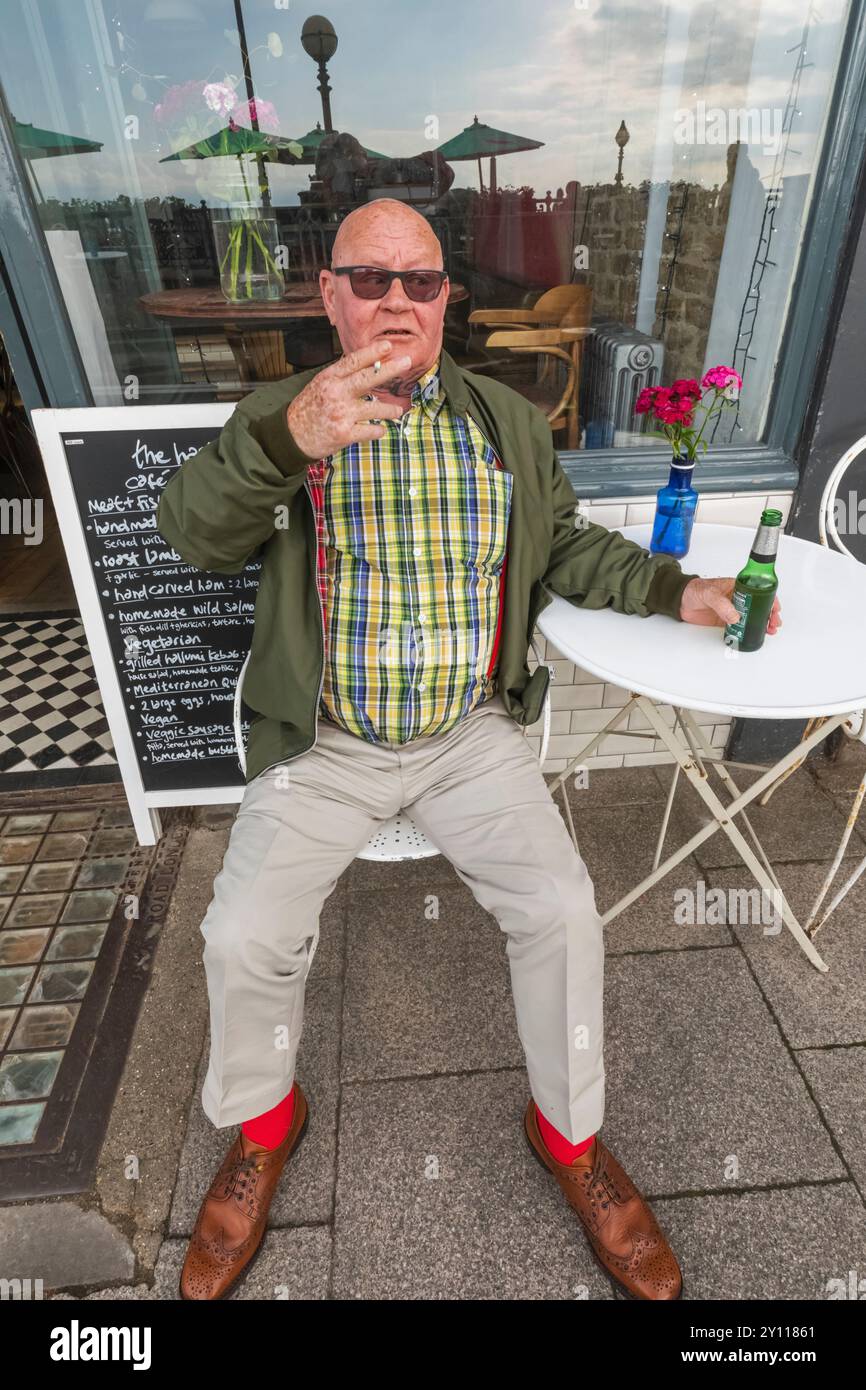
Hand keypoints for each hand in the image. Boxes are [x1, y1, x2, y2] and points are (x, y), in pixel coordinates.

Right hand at [285, 339, 411, 459]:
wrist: (291, 435)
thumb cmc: (308, 408)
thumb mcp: (320, 385)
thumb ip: (341, 376)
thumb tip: (366, 364)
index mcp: (329, 378)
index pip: (354, 361)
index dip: (373, 352)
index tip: (388, 345)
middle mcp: (336, 393)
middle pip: (368, 378)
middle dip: (390, 369)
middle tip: (407, 362)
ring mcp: (341, 414)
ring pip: (374, 407)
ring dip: (390, 410)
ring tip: (398, 410)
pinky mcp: (344, 433)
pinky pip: (369, 430)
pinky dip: (378, 430)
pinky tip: (380, 430)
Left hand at [680, 576, 781, 632]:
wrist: (679, 601)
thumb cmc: (693, 590)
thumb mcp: (709, 593)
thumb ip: (722, 605)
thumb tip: (735, 617)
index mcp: (737, 586)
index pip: (759, 591)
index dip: (769, 599)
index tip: (775, 608)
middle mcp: (738, 598)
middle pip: (759, 606)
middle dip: (770, 614)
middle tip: (774, 623)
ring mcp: (732, 610)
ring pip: (752, 617)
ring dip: (762, 623)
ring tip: (769, 630)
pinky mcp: (725, 620)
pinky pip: (740, 626)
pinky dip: (748, 630)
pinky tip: (754, 634)